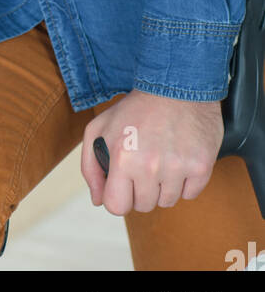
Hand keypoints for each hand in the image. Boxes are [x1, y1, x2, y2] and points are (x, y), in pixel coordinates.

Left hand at [82, 88, 223, 213]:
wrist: (176, 84)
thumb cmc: (135, 108)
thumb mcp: (99, 127)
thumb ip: (90, 166)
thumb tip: (97, 200)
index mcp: (121, 157)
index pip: (116, 206)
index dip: (119, 197)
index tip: (123, 184)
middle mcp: (149, 166)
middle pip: (144, 206)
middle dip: (141, 189)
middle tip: (144, 164)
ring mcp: (177, 167)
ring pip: (167, 202)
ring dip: (163, 186)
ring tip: (162, 157)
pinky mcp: (201, 166)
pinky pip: (190, 195)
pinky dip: (185, 182)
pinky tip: (179, 157)